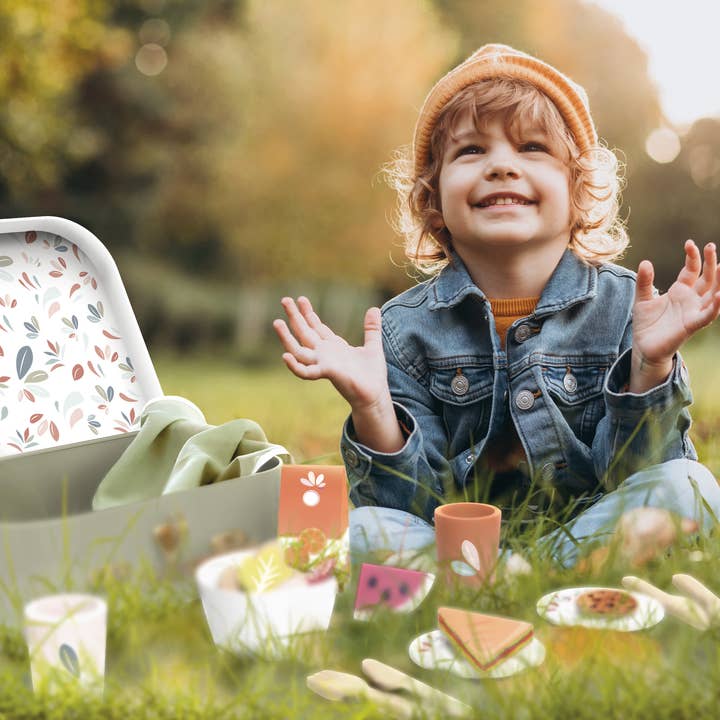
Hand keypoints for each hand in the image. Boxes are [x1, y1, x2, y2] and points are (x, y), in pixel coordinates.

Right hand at [273, 296, 389, 411]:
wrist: (375, 395)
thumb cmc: (372, 374)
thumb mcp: (373, 346)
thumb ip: (371, 328)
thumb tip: (374, 308)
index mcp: (334, 346)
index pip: (316, 327)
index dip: (308, 313)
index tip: (301, 299)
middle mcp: (324, 354)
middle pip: (305, 332)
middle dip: (295, 317)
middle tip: (284, 300)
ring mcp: (323, 364)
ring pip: (299, 349)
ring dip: (287, 337)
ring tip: (277, 322)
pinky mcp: (327, 373)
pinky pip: (306, 371)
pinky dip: (295, 365)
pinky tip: (285, 356)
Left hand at [631, 240, 719, 389]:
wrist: (644, 347)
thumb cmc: (646, 323)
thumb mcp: (641, 299)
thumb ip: (644, 282)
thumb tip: (645, 262)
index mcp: (680, 290)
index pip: (692, 269)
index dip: (693, 256)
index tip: (689, 243)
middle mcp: (691, 299)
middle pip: (707, 278)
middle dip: (710, 262)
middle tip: (711, 246)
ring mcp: (693, 311)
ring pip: (713, 294)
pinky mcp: (692, 325)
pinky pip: (708, 314)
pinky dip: (716, 305)